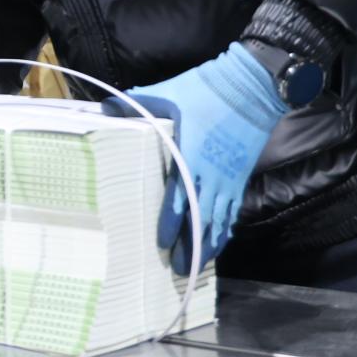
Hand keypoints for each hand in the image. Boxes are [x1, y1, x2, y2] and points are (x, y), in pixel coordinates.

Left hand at [104, 43, 287, 273]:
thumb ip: (138, 103)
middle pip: (201, 219)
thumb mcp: (169, 93)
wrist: (252, 87)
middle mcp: (212, 175)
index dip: (172, 224)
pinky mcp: (241, 176)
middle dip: (191, 246)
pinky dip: (226, 229)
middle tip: (179, 269)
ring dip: (209, 244)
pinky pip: (233, 210)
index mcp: (191, 158)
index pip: (179, 199)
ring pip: (220, 221)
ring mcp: (229, 178)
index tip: (163, 244)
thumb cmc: (206, 91)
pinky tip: (219, 241)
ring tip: (198, 265)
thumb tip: (105, 106)